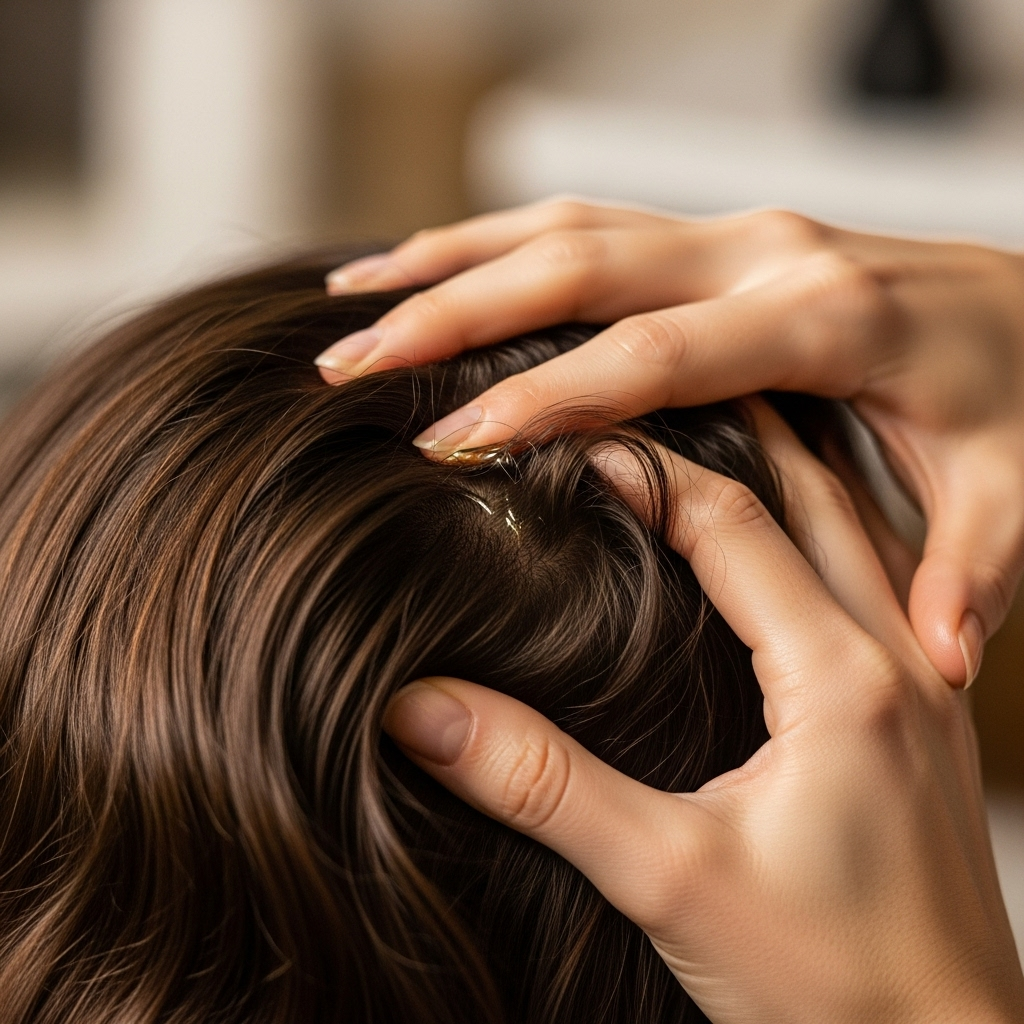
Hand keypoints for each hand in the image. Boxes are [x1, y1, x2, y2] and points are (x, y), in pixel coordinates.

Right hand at [318, 198, 1023, 684]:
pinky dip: (503, 243)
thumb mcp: (1020, 501)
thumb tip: (938, 653)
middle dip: (455, 314)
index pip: (652, 358)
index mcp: (828, 323)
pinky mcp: (724, 245)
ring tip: (359, 305)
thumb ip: (974, 573)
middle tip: (355, 363)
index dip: (543, 395)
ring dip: (457, 260)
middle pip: (583, 266)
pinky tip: (441, 274)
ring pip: (572, 226)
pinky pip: (595, 227)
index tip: (448, 441)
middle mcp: (773, 256)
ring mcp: (743, 239)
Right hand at [382, 404, 1023, 1022]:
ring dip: (772, 438)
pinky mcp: (917, 697)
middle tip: (629, 353)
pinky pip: (869, 556)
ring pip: (846, 504)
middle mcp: (892, 645)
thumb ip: (539, 786)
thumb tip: (418, 708)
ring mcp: (916, 665)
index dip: (635, 458)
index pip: (726, 514)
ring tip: (699, 386)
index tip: (550, 421)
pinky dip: (812, 500)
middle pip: (801, 477)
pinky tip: (777, 490)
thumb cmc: (836, 988)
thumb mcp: (669, 884)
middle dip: (710, 408)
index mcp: (839, 674)